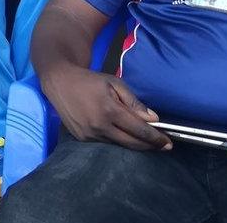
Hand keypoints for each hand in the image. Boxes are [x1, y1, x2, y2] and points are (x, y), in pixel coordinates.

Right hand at [42, 67, 171, 151]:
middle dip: (149, 145)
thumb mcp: (114, 83)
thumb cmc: (89, 80)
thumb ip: (133, 102)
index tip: (168, 143)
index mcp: (109, 110)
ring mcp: (89, 134)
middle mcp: (99, 126)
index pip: (139, 130)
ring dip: (133, 144)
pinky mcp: (82, 138)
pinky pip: (105, 143)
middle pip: (131, 143)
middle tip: (163, 146)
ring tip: (146, 141)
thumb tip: (153, 119)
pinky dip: (117, 140)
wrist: (59, 82)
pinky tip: (123, 136)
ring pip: (118, 145)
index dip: (155, 138)